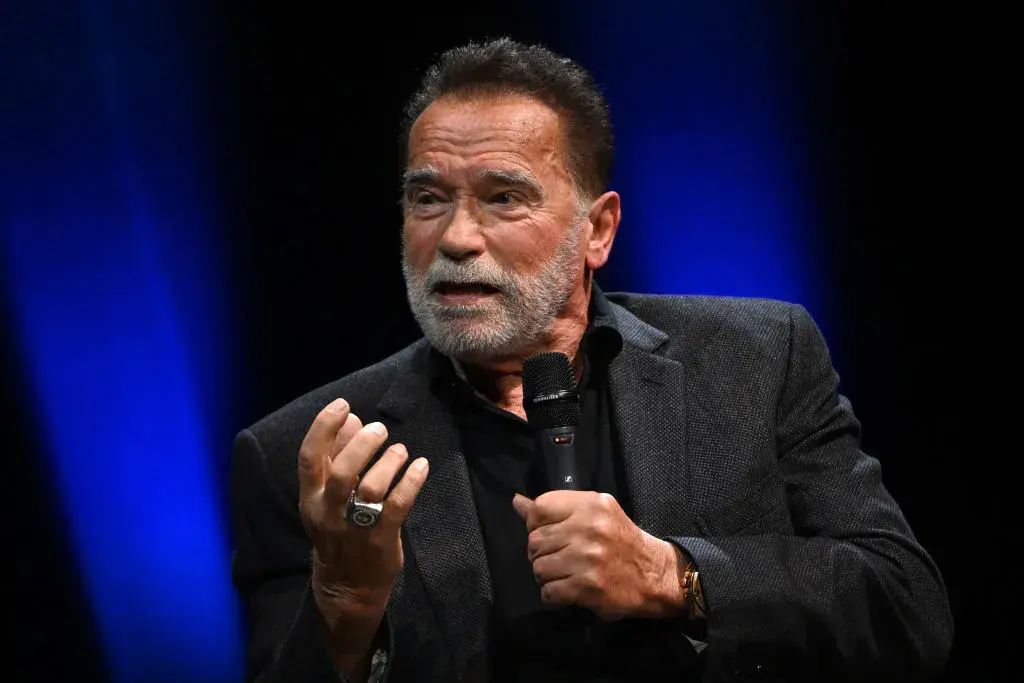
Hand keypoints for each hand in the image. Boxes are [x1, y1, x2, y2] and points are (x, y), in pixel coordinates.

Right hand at [298, 398, 428, 622]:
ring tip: (399, 451)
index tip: (343, 405)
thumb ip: (337, 456)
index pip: (309, 457)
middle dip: (362, 444)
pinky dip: (411, 480)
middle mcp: (329, 512)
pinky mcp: (381, 538)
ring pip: (371, 488)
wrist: (347, 587)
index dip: (324, 427)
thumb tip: (352, 419)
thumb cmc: (338, 531)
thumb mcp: (326, 496)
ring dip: (389, 461)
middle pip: (341, 471)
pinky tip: (420, 466)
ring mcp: (355, 527)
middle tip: (380, 429)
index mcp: (311, 498)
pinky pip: (398, 504)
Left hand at [513, 491, 683, 620]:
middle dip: (540, 553)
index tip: (548, 534)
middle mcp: (589, 527)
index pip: (540, 508)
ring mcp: (588, 558)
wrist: (655, 575)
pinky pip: (549, 592)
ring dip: (547, 576)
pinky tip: (568, 590)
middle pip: (535, 541)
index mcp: (590, 504)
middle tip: (557, 558)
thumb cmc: (621, 541)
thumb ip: (556, 509)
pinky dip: (554, 595)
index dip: (535, 524)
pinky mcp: (589, 586)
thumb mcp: (594, 514)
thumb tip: (517, 502)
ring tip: (564, 575)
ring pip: (539, 568)